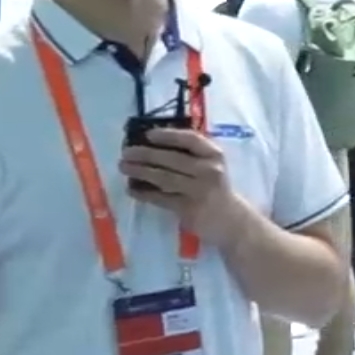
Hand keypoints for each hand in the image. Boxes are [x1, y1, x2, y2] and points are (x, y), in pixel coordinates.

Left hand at [120, 127, 237, 234]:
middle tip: (126, 152)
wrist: (230, 219)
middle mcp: (208, 170)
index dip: (168, 136)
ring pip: (164, 178)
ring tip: (124, 167)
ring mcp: (198, 191)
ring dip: (140, 171)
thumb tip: (152, 142)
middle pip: (172, 159)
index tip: (148, 135)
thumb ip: (191, 153)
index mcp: (214, 154)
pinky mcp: (189, 209)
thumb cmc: (215, 186)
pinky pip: (161, 199)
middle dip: (145, 154)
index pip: (190, 139)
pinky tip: (132, 189)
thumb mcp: (211, 164)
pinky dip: (144, 193)